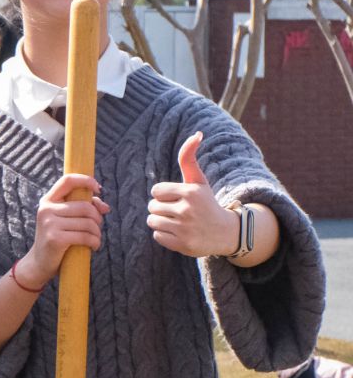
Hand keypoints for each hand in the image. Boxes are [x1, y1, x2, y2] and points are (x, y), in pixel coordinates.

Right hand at [22, 172, 108, 282]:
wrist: (39, 263)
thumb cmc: (57, 239)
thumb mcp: (67, 220)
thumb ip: (84, 208)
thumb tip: (105, 207)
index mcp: (48, 201)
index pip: (67, 180)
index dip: (86, 180)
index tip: (98, 189)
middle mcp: (46, 209)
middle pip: (85, 206)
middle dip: (97, 218)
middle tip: (97, 227)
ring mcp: (49, 224)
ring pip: (88, 223)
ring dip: (97, 233)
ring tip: (95, 239)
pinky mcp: (55, 239)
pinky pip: (85, 236)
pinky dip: (95, 242)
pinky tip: (94, 246)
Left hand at [147, 132, 232, 257]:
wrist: (225, 232)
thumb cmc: (206, 203)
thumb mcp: (198, 181)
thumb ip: (189, 158)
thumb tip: (197, 133)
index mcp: (191, 192)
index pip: (156, 190)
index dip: (165, 194)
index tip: (179, 198)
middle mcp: (188, 210)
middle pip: (152, 206)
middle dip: (162, 208)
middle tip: (180, 212)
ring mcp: (185, 229)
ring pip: (152, 221)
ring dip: (161, 221)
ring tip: (179, 222)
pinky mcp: (182, 244)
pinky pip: (157, 236)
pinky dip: (165, 235)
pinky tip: (180, 233)